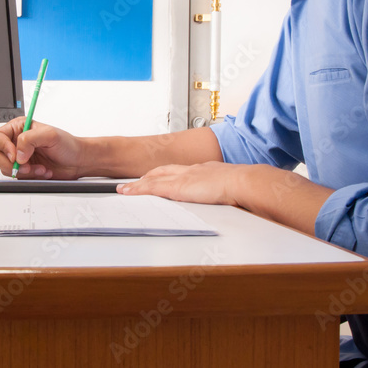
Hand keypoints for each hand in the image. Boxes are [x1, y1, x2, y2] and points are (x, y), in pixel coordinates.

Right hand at [0, 117, 84, 178]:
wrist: (77, 161)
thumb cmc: (67, 144)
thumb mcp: (50, 135)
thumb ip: (30, 139)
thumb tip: (18, 153)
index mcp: (19, 128)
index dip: (3, 147)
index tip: (15, 155)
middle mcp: (16, 142)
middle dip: (11, 163)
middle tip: (26, 166)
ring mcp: (19, 158)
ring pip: (6, 168)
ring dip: (24, 172)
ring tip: (40, 168)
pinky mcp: (24, 171)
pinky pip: (17, 177)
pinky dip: (30, 177)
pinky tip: (42, 172)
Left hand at [116, 162, 243, 205]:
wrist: (242, 182)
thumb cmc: (242, 186)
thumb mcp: (230, 186)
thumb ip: (223, 191)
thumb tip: (228, 198)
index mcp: (203, 170)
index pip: (179, 170)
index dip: (165, 173)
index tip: (158, 177)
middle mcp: (190, 170)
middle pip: (162, 171)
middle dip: (147, 176)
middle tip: (135, 182)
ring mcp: (182, 178)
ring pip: (153, 179)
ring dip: (138, 184)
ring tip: (125, 189)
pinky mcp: (177, 188)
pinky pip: (152, 188)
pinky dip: (138, 190)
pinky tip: (129, 192)